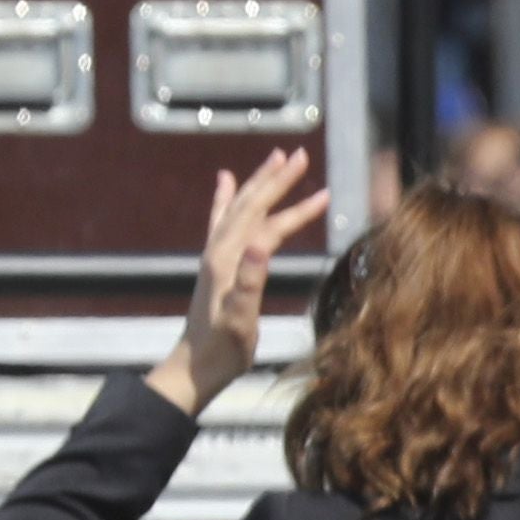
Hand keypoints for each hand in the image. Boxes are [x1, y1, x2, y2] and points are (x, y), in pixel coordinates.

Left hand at [146, 148, 324, 411]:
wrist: (194, 365)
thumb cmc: (223, 350)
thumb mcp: (240, 321)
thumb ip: (248, 284)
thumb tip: (261, 247)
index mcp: (229, 261)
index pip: (268, 225)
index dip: (296, 209)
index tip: (324, 192)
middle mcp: (220, 250)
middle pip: (252, 205)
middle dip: (277, 179)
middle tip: (300, 155)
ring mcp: (215, 254)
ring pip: (240, 207)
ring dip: (258, 181)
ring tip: (275, 158)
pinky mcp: (215, 262)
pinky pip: (221, 219)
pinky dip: (225, 196)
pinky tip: (226, 180)